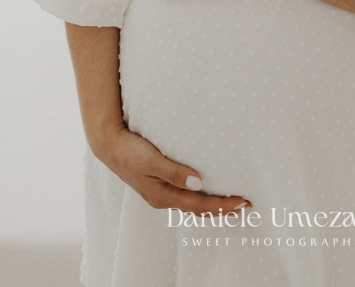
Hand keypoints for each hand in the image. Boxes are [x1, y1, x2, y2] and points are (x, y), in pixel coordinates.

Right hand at [97, 125, 251, 215]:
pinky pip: (185, 197)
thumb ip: (174, 172)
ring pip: (192, 205)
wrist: (109, 145)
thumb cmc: (130, 151)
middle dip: (222, 209)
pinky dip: (200, 198)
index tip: (241, 202)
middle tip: (245, 205)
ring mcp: (160, 193)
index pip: (199, 205)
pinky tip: (205, 191)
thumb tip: (198, 183)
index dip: (222, 205)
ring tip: (231, 203)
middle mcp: (164, 198)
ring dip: (212, 205)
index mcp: (163, 195)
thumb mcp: (151, 160)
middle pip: (198, 209)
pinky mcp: (159, 185)